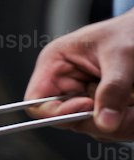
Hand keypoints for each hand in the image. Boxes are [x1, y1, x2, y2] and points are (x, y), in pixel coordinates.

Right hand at [24, 10, 133, 139]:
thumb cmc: (129, 32)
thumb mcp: (121, 56)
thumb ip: (112, 89)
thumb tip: (105, 123)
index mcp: (54, 63)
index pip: (36, 102)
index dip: (57, 112)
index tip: (89, 106)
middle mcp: (65, 83)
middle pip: (68, 121)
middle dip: (98, 119)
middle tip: (128, 108)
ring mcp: (83, 96)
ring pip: (91, 126)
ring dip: (117, 122)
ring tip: (133, 99)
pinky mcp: (100, 105)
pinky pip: (107, 125)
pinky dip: (125, 120)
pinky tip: (133, 102)